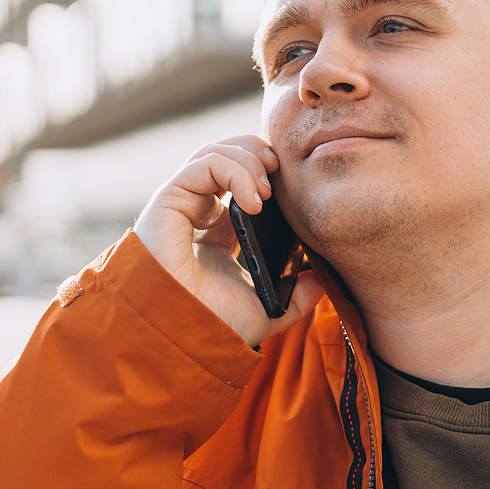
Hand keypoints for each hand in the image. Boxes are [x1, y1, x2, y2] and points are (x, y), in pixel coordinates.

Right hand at [132, 135, 322, 346]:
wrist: (183, 335)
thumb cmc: (213, 325)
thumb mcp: (266, 311)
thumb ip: (295, 299)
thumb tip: (320, 282)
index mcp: (216, 232)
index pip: (240, 182)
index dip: (266, 172)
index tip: (292, 183)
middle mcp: (196, 213)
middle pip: (226, 157)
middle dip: (258, 154)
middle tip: (282, 171)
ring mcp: (182, 204)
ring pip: (214, 153)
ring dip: (248, 160)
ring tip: (268, 190)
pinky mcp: (169, 200)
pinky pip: (204, 164)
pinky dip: (234, 171)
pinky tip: (254, 201)